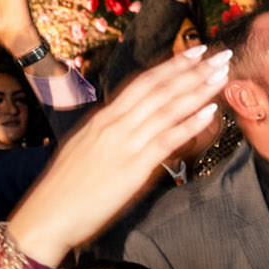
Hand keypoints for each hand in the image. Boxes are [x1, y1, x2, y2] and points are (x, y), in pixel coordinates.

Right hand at [5, 46, 229, 264]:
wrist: (47, 215)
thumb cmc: (65, 190)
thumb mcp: (84, 150)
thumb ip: (108, 136)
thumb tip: (129, 129)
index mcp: (102, 119)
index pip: (142, 83)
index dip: (170, 66)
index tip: (194, 52)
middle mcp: (114, 124)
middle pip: (158, 88)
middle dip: (191, 69)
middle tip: (219, 54)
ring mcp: (123, 143)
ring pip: (166, 108)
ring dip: (197, 89)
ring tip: (221, 74)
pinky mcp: (132, 167)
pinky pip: (166, 140)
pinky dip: (190, 123)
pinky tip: (209, 111)